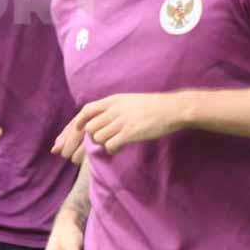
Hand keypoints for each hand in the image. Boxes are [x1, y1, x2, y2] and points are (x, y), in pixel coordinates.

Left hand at [54, 92, 188, 157]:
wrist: (172, 109)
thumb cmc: (152, 106)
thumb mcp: (129, 100)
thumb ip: (114, 108)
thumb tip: (102, 118)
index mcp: (113, 100)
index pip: (87, 110)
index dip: (79, 121)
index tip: (78, 129)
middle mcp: (114, 110)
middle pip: (90, 127)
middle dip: (94, 136)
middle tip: (104, 139)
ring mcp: (121, 121)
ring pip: (98, 137)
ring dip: (103, 143)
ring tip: (114, 142)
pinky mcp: (129, 133)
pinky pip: (110, 145)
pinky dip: (112, 149)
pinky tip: (119, 148)